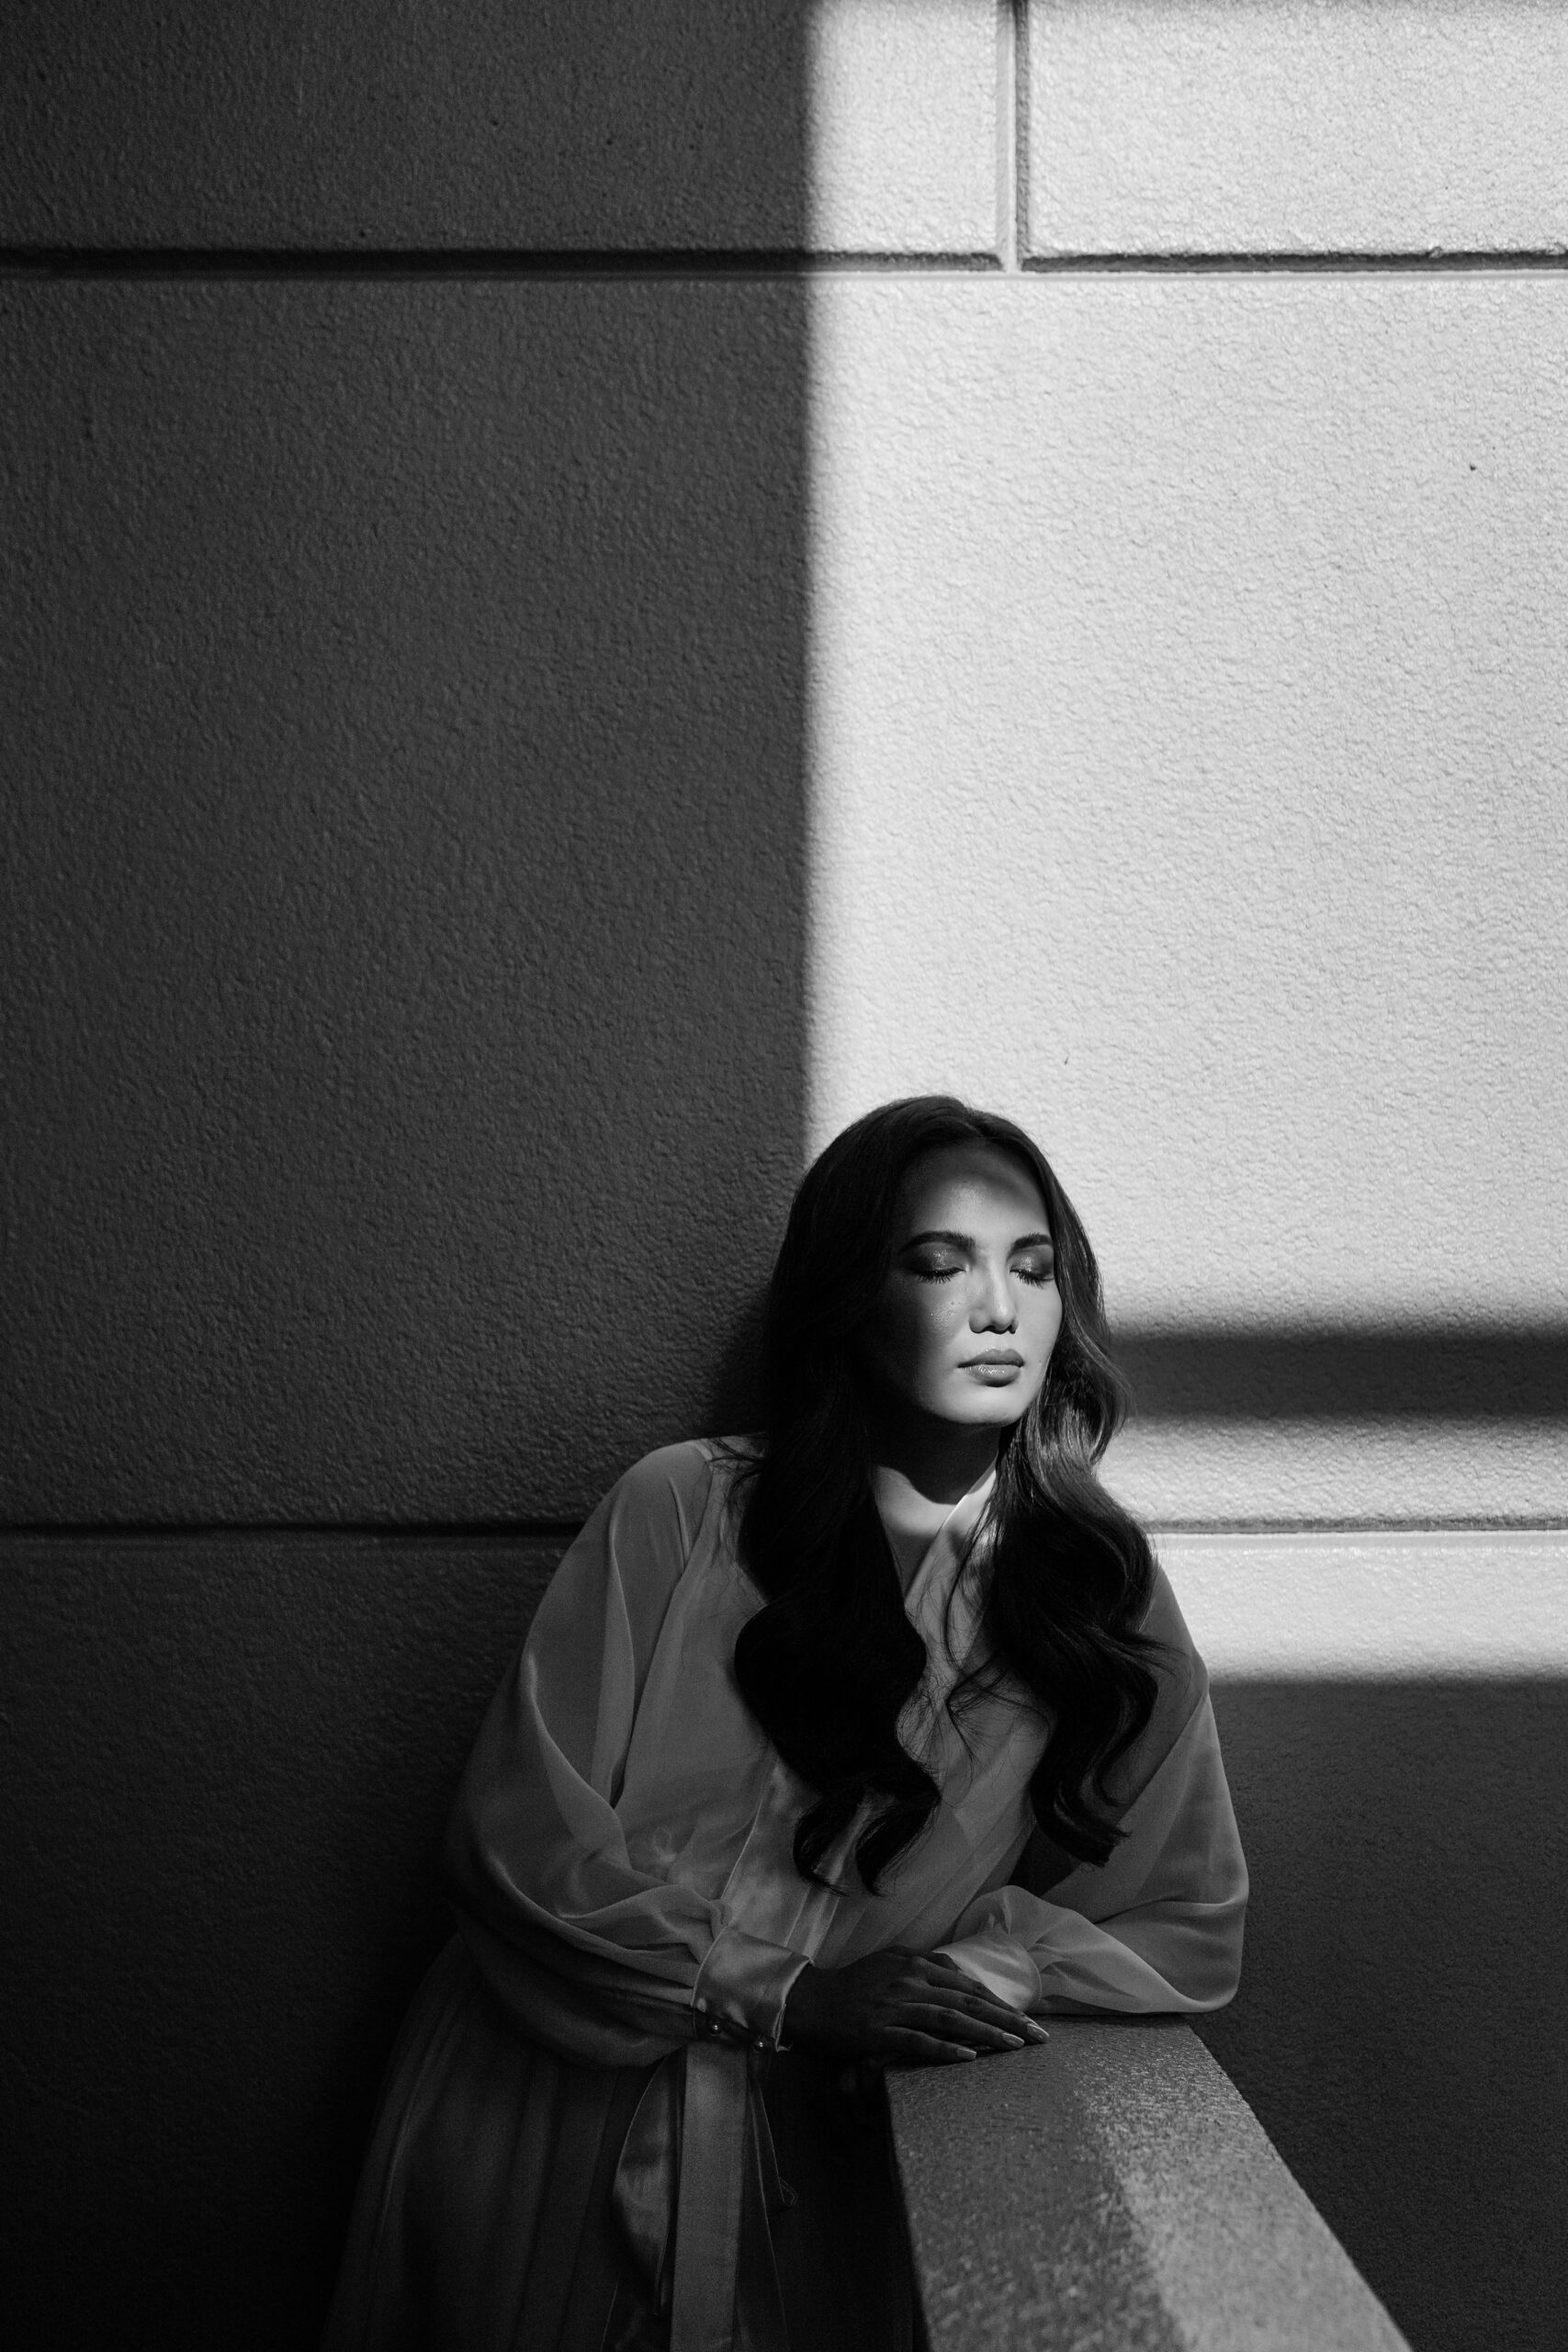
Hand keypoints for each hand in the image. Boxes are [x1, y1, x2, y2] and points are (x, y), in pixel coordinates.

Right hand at [782, 1949, 1048, 2066]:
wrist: (810, 2001)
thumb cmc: (852, 1985)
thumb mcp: (889, 1962)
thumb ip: (922, 1963)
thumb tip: (955, 1970)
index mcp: (915, 1965)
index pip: (969, 1985)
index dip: (1000, 2002)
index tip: (1028, 2020)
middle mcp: (910, 1981)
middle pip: (968, 2001)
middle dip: (1008, 2019)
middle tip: (1038, 2036)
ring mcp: (895, 2006)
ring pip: (951, 2019)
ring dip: (987, 2033)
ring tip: (1015, 2047)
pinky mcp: (880, 2031)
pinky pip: (918, 2041)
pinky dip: (945, 2049)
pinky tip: (969, 2058)